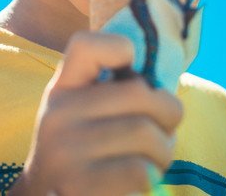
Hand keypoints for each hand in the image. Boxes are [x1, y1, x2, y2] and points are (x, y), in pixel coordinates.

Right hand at [7, 31, 182, 195]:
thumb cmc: (81, 151)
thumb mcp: (82, 112)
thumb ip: (112, 92)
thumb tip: (162, 90)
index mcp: (61, 88)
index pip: (86, 45)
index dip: (120, 48)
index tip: (132, 75)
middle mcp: (57, 114)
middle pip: (139, 93)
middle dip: (168, 114)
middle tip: (164, 130)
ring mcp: (65, 151)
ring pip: (146, 135)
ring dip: (164, 151)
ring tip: (154, 158)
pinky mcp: (79, 186)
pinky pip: (140, 171)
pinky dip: (151, 177)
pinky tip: (140, 179)